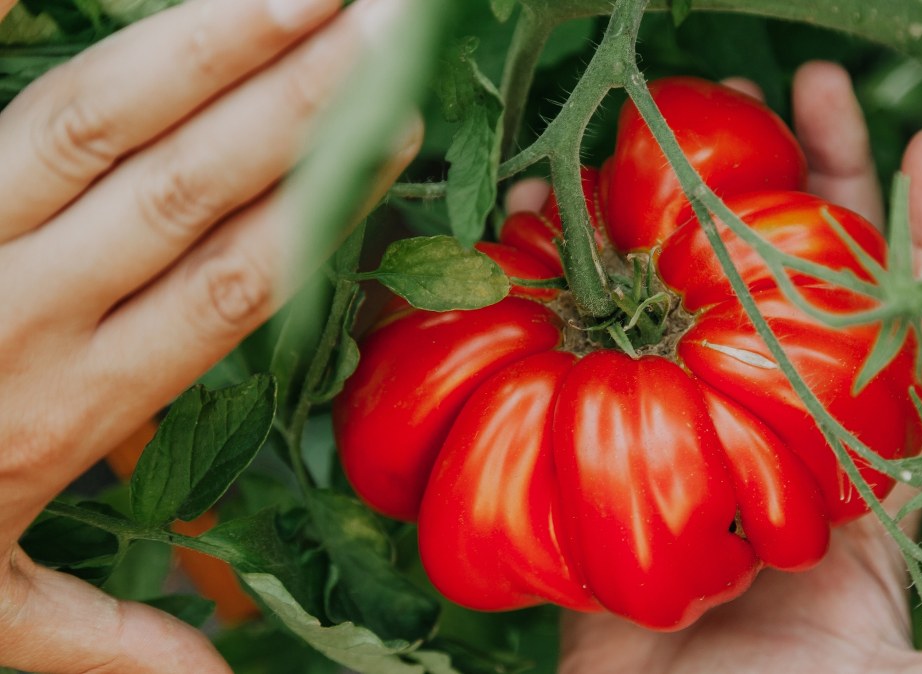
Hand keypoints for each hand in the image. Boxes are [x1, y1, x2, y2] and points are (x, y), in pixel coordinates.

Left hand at [0, 0, 421, 671]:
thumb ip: (102, 642)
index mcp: (64, 408)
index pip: (233, 286)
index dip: (325, 204)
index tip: (401, 127)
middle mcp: (19, 310)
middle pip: (186, 185)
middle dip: (298, 97)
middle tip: (387, 17)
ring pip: (87, 125)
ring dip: (202, 46)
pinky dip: (7, 15)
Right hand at [531, 62, 921, 673]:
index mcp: (863, 478)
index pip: (906, 341)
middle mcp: (778, 439)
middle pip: (804, 291)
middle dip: (815, 185)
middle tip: (807, 88)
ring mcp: (689, 438)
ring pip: (699, 303)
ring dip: (691, 211)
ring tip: (681, 120)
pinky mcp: (605, 457)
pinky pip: (586, 359)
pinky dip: (568, 290)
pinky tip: (547, 225)